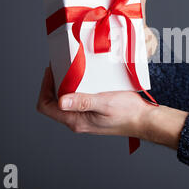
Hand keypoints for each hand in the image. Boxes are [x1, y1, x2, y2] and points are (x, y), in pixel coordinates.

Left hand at [36, 67, 153, 136]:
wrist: (144, 120)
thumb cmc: (128, 113)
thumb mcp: (105, 103)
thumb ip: (83, 102)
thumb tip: (61, 101)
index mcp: (76, 121)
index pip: (47, 106)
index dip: (44, 88)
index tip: (51, 71)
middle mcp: (78, 121)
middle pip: (54, 102)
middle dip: (54, 84)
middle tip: (62, 66)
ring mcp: (85, 118)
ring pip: (67, 100)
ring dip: (67, 85)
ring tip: (73, 70)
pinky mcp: (93, 113)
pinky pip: (79, 100)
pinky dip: (78, 88)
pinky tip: (87, 79)